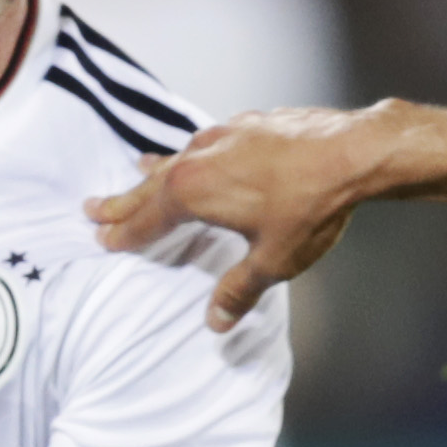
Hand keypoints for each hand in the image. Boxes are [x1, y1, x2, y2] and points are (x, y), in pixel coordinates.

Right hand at [88, 104, 385, 327]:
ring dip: (155, 171)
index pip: (148, 219)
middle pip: (151, 185)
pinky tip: (201, 154)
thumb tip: (215, 322)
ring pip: (178, 158)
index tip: (102, 238)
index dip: (125, 232)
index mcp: (193, 192)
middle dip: (124, 200)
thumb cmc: (310, 208)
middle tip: (93, 207)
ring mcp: (224, 136)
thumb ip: (239, 290)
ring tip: (137, 169)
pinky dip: (193, 154)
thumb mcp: (273, 261)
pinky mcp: (250, 124)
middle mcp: (199, 158)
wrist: (353, 152)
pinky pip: (208, 143)